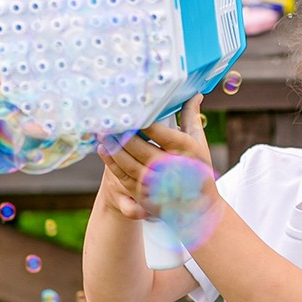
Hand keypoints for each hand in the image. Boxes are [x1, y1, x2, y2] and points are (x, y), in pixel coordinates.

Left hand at [96, 97, 214, 220]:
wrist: (197, 208)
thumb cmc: (199, 171)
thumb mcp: (198, 143)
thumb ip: (191, 117)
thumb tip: (194, 93)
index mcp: (183, 149)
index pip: (157, 131)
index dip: (140, 121)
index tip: (129, 110)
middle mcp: (169, 167)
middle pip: (139, 147)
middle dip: (121, 134)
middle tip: (108, 121)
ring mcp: (155, 182)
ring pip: (128, 162)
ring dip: (112, 147)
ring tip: (102, 133)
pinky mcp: (143, 194)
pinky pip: (123, 176)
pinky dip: (111, 162)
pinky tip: (104, 149)